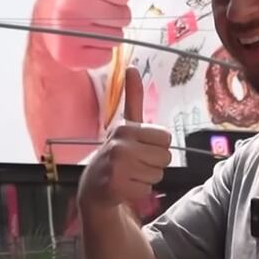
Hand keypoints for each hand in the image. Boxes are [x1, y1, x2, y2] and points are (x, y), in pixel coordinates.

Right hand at [36, 0, 131, 68]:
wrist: (46, 22)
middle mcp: (67, 4)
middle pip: (122, 15)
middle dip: (114, 12)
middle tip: (95, 8)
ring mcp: (66, 33)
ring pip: (116, 36)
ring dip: (108, 31)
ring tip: (89, 23)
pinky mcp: (70, 56)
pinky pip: (106, 54)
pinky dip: (100, 50)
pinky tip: (85, 40)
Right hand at [79, 68, 171, 210]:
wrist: (93, 187)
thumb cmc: (116, 154)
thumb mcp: (125, 126)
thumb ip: (133, 98)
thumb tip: (131, 67)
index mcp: (125, 128)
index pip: (166, 137)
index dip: (157, 145)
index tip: (141, 148)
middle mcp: (120, 145)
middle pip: (165, 157)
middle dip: (154, 163)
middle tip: (135, 164)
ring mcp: (117, 166)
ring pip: (158, 174)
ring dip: (147, 177)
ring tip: (130, 175)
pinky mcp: (117, 186)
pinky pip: (148, 189)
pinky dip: (139, 191)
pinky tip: (125, 186)